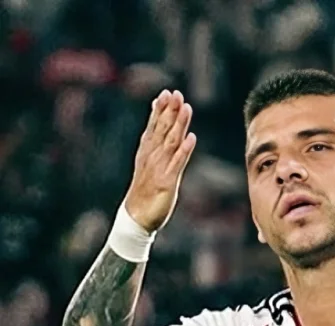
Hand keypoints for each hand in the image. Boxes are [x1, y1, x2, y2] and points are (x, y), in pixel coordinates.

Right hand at [123, 90, 196, 231]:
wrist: (136, 216)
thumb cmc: (145, 189)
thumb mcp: (149, 164)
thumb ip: (156, 145)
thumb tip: (161, 126)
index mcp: (147, 151)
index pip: (154, 126)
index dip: (161, 109)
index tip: (168, 92)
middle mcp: (152, 156)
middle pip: (162, 129)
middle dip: (169, 111)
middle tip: (175, 93)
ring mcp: (158, 168)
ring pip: (170, 142)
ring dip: (178, 124)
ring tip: (186, 108)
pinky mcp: (166, 181)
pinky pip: (177, 164)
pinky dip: (184, 150)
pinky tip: (191, 138)